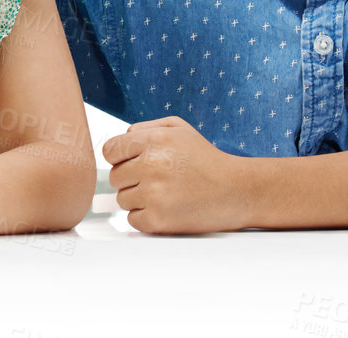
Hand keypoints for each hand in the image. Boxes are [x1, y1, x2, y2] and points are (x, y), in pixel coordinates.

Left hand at [104, 117, 254, 233]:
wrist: (237, 190)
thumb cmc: (206, 159)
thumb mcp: (178, 129)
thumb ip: (144, 128)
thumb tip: (120, 139)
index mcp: (152, 141)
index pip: (109, 150)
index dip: (120, 157)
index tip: (133, 162)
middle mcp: (150, 166)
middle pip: (115, 177)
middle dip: (132, 178)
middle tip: (157, 179)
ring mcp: (153, 195)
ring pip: (122, 199)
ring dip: (139, 198)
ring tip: (166, 193)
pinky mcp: (158, 220)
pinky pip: (132, 219)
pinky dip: (145, 217)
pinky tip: (167, 208)